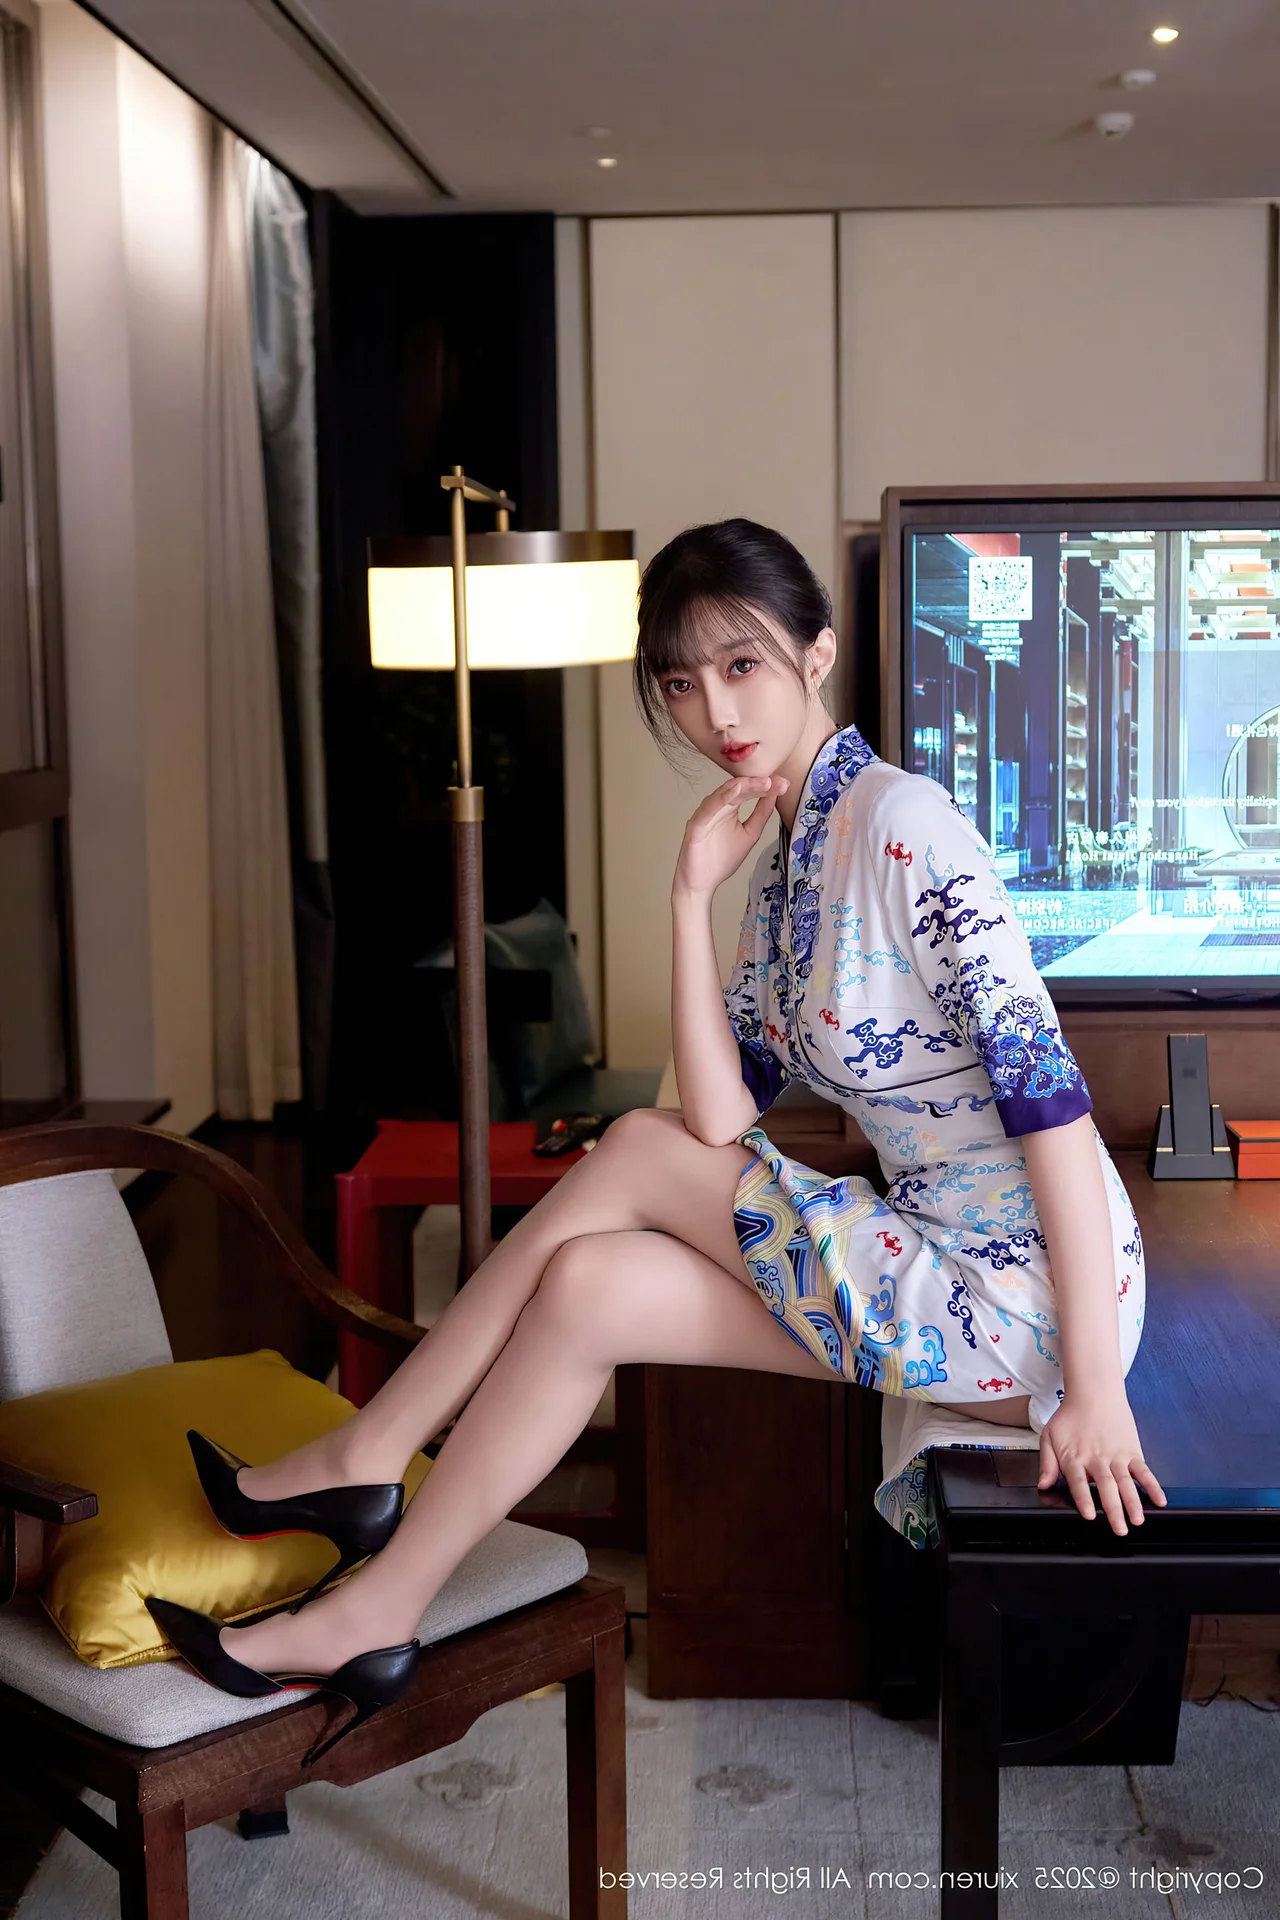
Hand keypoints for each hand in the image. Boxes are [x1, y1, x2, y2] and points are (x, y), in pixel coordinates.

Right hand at [672, 775, 788, 899]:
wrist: (701, 884)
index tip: (784, 783)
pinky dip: (722, 797)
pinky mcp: (696, 824)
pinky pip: (709, 808)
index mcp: (729, 808)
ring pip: (724, 794)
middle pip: (738, 789)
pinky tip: (735, 789)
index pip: (748, 791)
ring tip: (762, 781)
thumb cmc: (720, 859)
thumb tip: (774, 794)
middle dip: (758, 783)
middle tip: (776, 780)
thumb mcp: (749, 834)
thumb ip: (760, 815)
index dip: (766, 786)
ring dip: (743, 786)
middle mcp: (716, 807)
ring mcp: (705, 814)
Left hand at [1037, 1389, 1165, 1534]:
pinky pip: (1144, 1471)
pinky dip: (1152, 1485)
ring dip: (1134, 1503)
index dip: (1085, 1500)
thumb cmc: (1071, 1416)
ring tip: (1138, 1520)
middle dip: (1114, 1511)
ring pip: (1126, 1483)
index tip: (1090, 1515)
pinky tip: (1159, 1499)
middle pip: (1107, 1488)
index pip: (1080, 1483)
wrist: (1094, 1393)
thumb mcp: (1049, 1436)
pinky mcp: (1132, 1451)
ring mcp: (1117, 1455)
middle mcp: (1097, 1459)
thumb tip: (1043, 1485)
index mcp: (1075, 1458)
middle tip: (1120, 1529)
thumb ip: (1046, 1463)